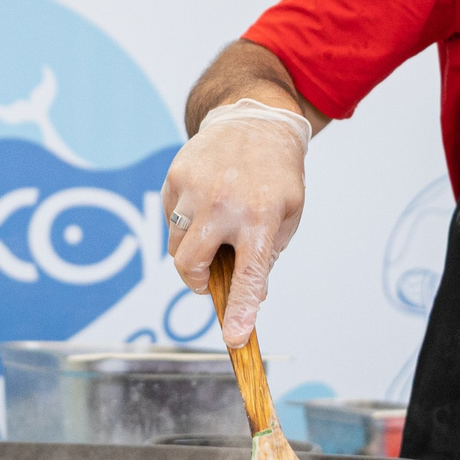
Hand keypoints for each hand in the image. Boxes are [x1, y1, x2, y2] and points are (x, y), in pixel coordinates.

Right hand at [163, 99, 310, 345]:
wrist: (255, 119)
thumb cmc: (277, 175)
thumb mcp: (289, 214)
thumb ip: (267, 254)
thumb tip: (247, 295)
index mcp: (260, 219)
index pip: (248, 277)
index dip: (239, 311)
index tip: (234, 339)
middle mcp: (223, 205)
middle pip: (189, 266)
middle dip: (196, 282)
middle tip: (208, 279)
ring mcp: (194, 190)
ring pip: (175, 245)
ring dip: (191, 251)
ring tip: (214, 228)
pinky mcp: (175, 177)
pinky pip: (170, 218)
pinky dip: (185, 222)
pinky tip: (205, 201)